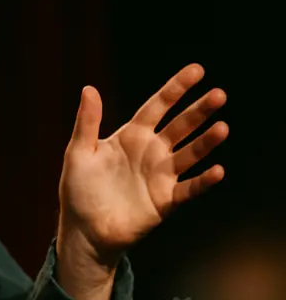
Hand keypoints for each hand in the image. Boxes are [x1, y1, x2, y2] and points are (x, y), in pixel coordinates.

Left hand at [58, 63, 228, 264]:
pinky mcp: (166, 200)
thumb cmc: (78, 188)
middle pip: (180, 126)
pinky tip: (217, 170)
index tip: (196, 70)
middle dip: (199, 111)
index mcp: (131, 136)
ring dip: (206, 142)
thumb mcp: (78, 151)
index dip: (176, 88)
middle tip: (218, 95)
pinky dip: (203, 180)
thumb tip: (89, 88)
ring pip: (190, 154)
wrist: (83, 229)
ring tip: (222, 128)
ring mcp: (161, 175)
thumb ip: (87, 121)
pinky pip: (189, 188)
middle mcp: (151, 152)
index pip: (158, 106)